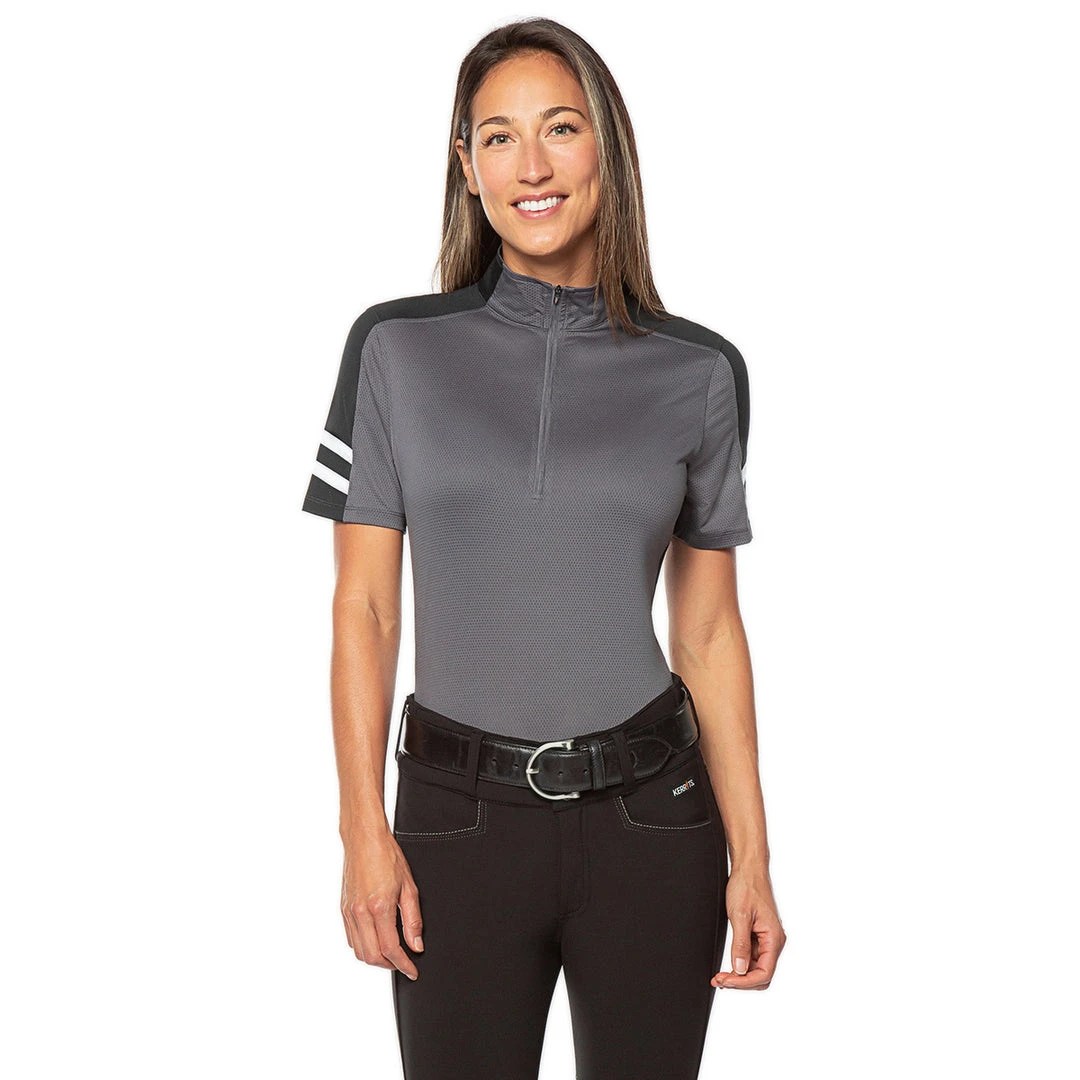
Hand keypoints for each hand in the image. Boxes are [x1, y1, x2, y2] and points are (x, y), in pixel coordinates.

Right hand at [340, 823, 424, 980]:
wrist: (364, 839)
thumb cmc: (387, 856)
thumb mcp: (409, 886)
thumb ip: (413, 919)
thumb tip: (416, 944)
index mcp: (379, 907)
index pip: (391, 949)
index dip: (403, 965)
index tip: (412, 970)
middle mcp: (360, 913)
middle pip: (372, 956)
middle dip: (389, 966)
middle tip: (403, 964)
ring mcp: (349, 912)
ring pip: (359, 952)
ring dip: (375, 959)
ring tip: (391, 955)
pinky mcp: (343, 909)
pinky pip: (351, 939)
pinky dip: (363, 947)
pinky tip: (376, 941)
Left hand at [712, 865, 785, 989]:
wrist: (748, 869)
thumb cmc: (747, 887)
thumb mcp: (740, 916)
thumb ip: (740, 945)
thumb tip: (739, 970)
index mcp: (774, 938)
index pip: (764, 973)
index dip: (744, 982)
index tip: (725, 981)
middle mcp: (773, 942)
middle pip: (761, 975)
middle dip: (741, 982)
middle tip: (719, 980)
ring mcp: (766, 939)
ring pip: (755, 968)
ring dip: (739, 975)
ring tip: (720, 976)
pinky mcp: (758, 935)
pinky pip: (751, 957)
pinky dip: (739, 963)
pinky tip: (727, 966)